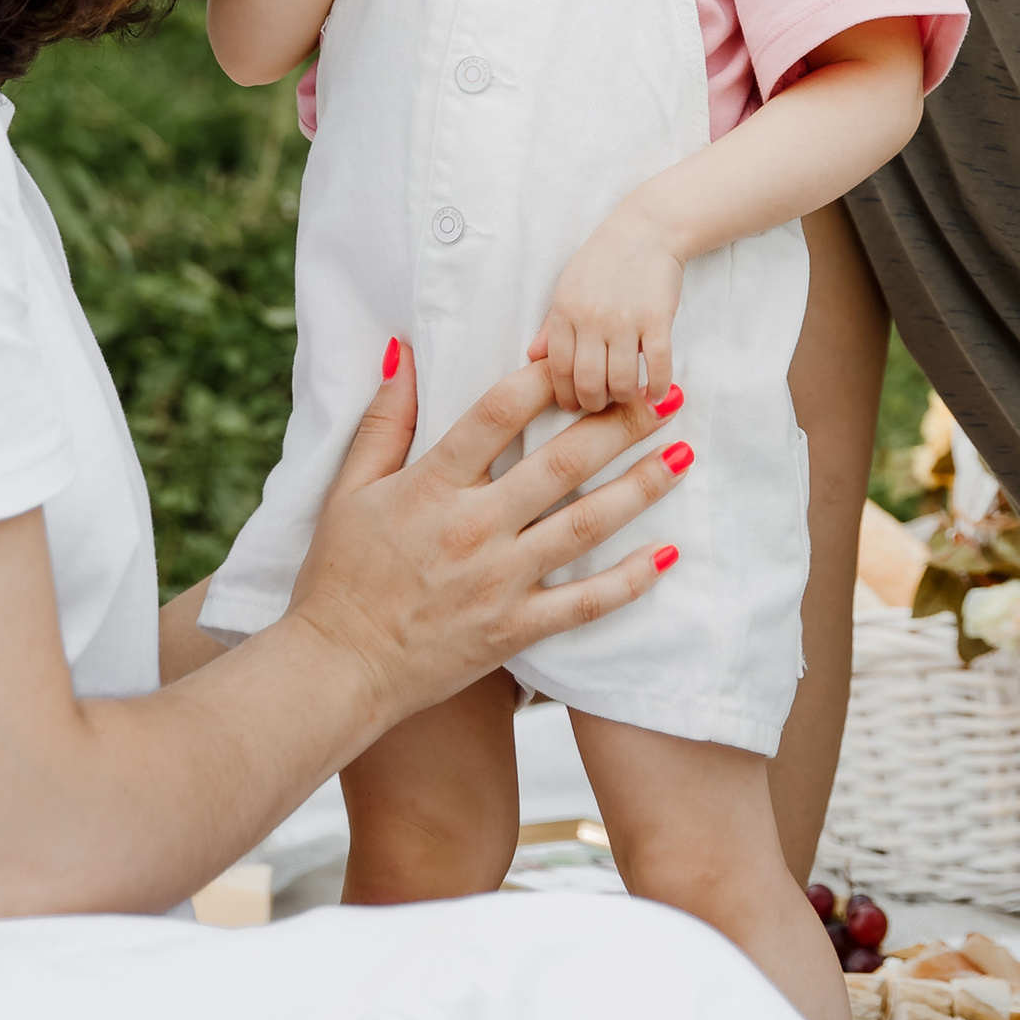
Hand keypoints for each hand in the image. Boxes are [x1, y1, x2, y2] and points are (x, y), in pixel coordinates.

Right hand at [291, 348, 683, 732]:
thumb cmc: (339, 576)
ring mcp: (499, 581)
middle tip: (667, 394)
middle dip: (620, 424)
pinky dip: (630, 579)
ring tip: (682, 455)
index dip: (546, 377)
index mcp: (431, 486)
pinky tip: (667, 553)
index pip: (498, 413)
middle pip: (561, 463)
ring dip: (640, 488)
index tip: (584, 355)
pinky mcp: (514, 629)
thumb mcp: (349, 489)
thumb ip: (384, 420)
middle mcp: (473, 528)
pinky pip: (584, 603)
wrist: (337, 669)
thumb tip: (404, 350)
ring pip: (585, 525)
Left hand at [532, 200, 685, 413]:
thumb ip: (551, 325)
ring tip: (626, 395)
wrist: (647, 229)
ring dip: (623, 397)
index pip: (558, 369)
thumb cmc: (604, 259)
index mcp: (565, 311)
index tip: (574, 405)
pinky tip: (655, 394)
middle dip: (593, 402)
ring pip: (620, 381)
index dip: (565, 395)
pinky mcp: (657, 319)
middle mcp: (592, 318)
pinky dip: (657, 387)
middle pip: (587, 382)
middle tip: (601, 404)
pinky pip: (658, 365)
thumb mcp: (568, 286)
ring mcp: (625, 320)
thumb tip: (533, 358)